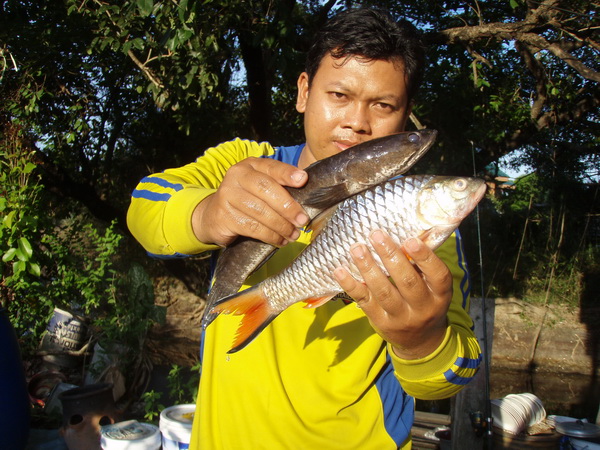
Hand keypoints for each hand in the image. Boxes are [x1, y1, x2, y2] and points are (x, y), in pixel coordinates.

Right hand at [192, 157, 309, 246]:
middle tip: (302, 220)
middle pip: (266, 189)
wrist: (213, 215)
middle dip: (287, 206)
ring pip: (260, 211)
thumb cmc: (247, 199)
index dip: (287, 173)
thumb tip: (308, 193)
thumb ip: (280, 186)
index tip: (303, 180)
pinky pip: (252, 227)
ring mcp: (227, 195)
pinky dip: (270, 236)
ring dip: (281, 226)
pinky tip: (280, 240)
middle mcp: (237, 176)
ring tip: (294, 235)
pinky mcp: (224, 216)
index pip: (271, 167)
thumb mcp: (261, 188)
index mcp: (250, 165)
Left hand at [333, 230, 451, 358]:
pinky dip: (350, 285)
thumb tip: (404, 232)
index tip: (409, 239)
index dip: (425, 257)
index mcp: (440, 294)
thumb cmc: (424, 301)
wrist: (420, 341)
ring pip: (383, 291)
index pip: (438, 275)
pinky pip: (364, 301)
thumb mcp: (433, 287)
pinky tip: (340, 270)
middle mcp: (422, 307)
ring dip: (368, 267)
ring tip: (357, 248)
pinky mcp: (380, 321)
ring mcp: (400, 317)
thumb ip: (422, 265)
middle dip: (390, 256)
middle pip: (407, 282)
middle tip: (376, 235)